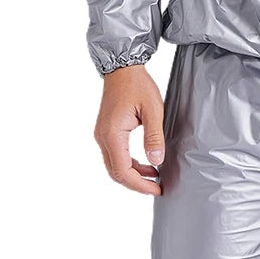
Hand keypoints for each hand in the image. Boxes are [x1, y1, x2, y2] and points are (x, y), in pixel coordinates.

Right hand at [95, 63, 166, 195]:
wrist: (122, 69)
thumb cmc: (138, 85)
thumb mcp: (153, 110)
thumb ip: (154, 136)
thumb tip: (157, 161)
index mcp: (112, 134)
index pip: (122, 170)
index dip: (140, 184)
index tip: (157, 189)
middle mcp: (102, 138)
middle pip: (116, 172)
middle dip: (136, 184)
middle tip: (157, 188)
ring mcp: (102, 135)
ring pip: (114, 165)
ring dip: (133, 175)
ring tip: (155, 177)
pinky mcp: (106, 132)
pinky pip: (115, 155)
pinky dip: (130, 164)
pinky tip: (147, 164)